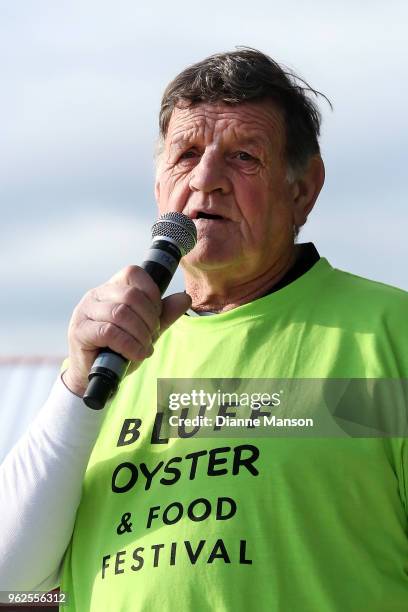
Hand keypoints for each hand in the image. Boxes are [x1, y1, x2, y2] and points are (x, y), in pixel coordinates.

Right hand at [62, 265, 190, 395]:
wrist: (95, 377)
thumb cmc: (118, 350)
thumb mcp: (146, 330)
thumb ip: (164, 314)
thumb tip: (185, 298)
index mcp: (111, 289)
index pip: (134, 273)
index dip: (151, 293)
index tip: (157, 315)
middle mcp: (95, 295)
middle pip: (131, 295)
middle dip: (149, 319)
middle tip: (152, 336)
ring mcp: (84, 312)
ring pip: (120, 313)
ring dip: (140, 334)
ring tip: (144, 348)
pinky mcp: (79, 331)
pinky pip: (109, 332)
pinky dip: (129, 345)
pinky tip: (135, 355)